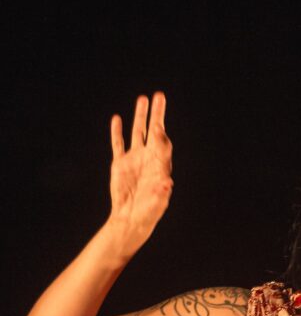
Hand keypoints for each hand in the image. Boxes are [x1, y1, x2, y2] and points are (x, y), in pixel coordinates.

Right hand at [107, 92, 172, 252]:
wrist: (130, 220)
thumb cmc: (148, 214)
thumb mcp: (157, 205)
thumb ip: (162, 193)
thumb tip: (168, 183)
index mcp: (159, 167)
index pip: (162, 145)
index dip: (161, 135)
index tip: (158, 126)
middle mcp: (148, 160)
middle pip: (153, 132)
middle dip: (157, 115)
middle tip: (160, 96)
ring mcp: (134, 160)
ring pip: (137, 133)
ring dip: (140, 117)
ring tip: (142, 99)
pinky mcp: (120, 164)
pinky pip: (118, 144)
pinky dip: (117, 132)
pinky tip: (117, 119)